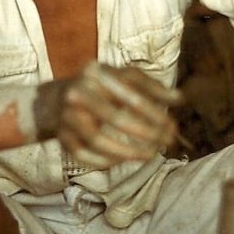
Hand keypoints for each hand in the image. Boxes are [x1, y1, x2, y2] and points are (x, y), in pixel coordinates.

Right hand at [35, 62, 180, 169]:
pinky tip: (125, 160)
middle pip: (115, 118)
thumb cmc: (99, 87)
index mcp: (95, 72)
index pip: (131, 94)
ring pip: (98, 140)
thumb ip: (151, 86)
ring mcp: (66, 116)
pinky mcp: (61, 138)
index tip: (172, 126)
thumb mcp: (122, 77)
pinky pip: (85, 155)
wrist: (53, 100)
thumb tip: (180, 99)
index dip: (154, 112)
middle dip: (145, 133)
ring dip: (128, 152)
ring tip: (150, 155)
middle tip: (165, 143)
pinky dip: (107, 160)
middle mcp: (77, 92)